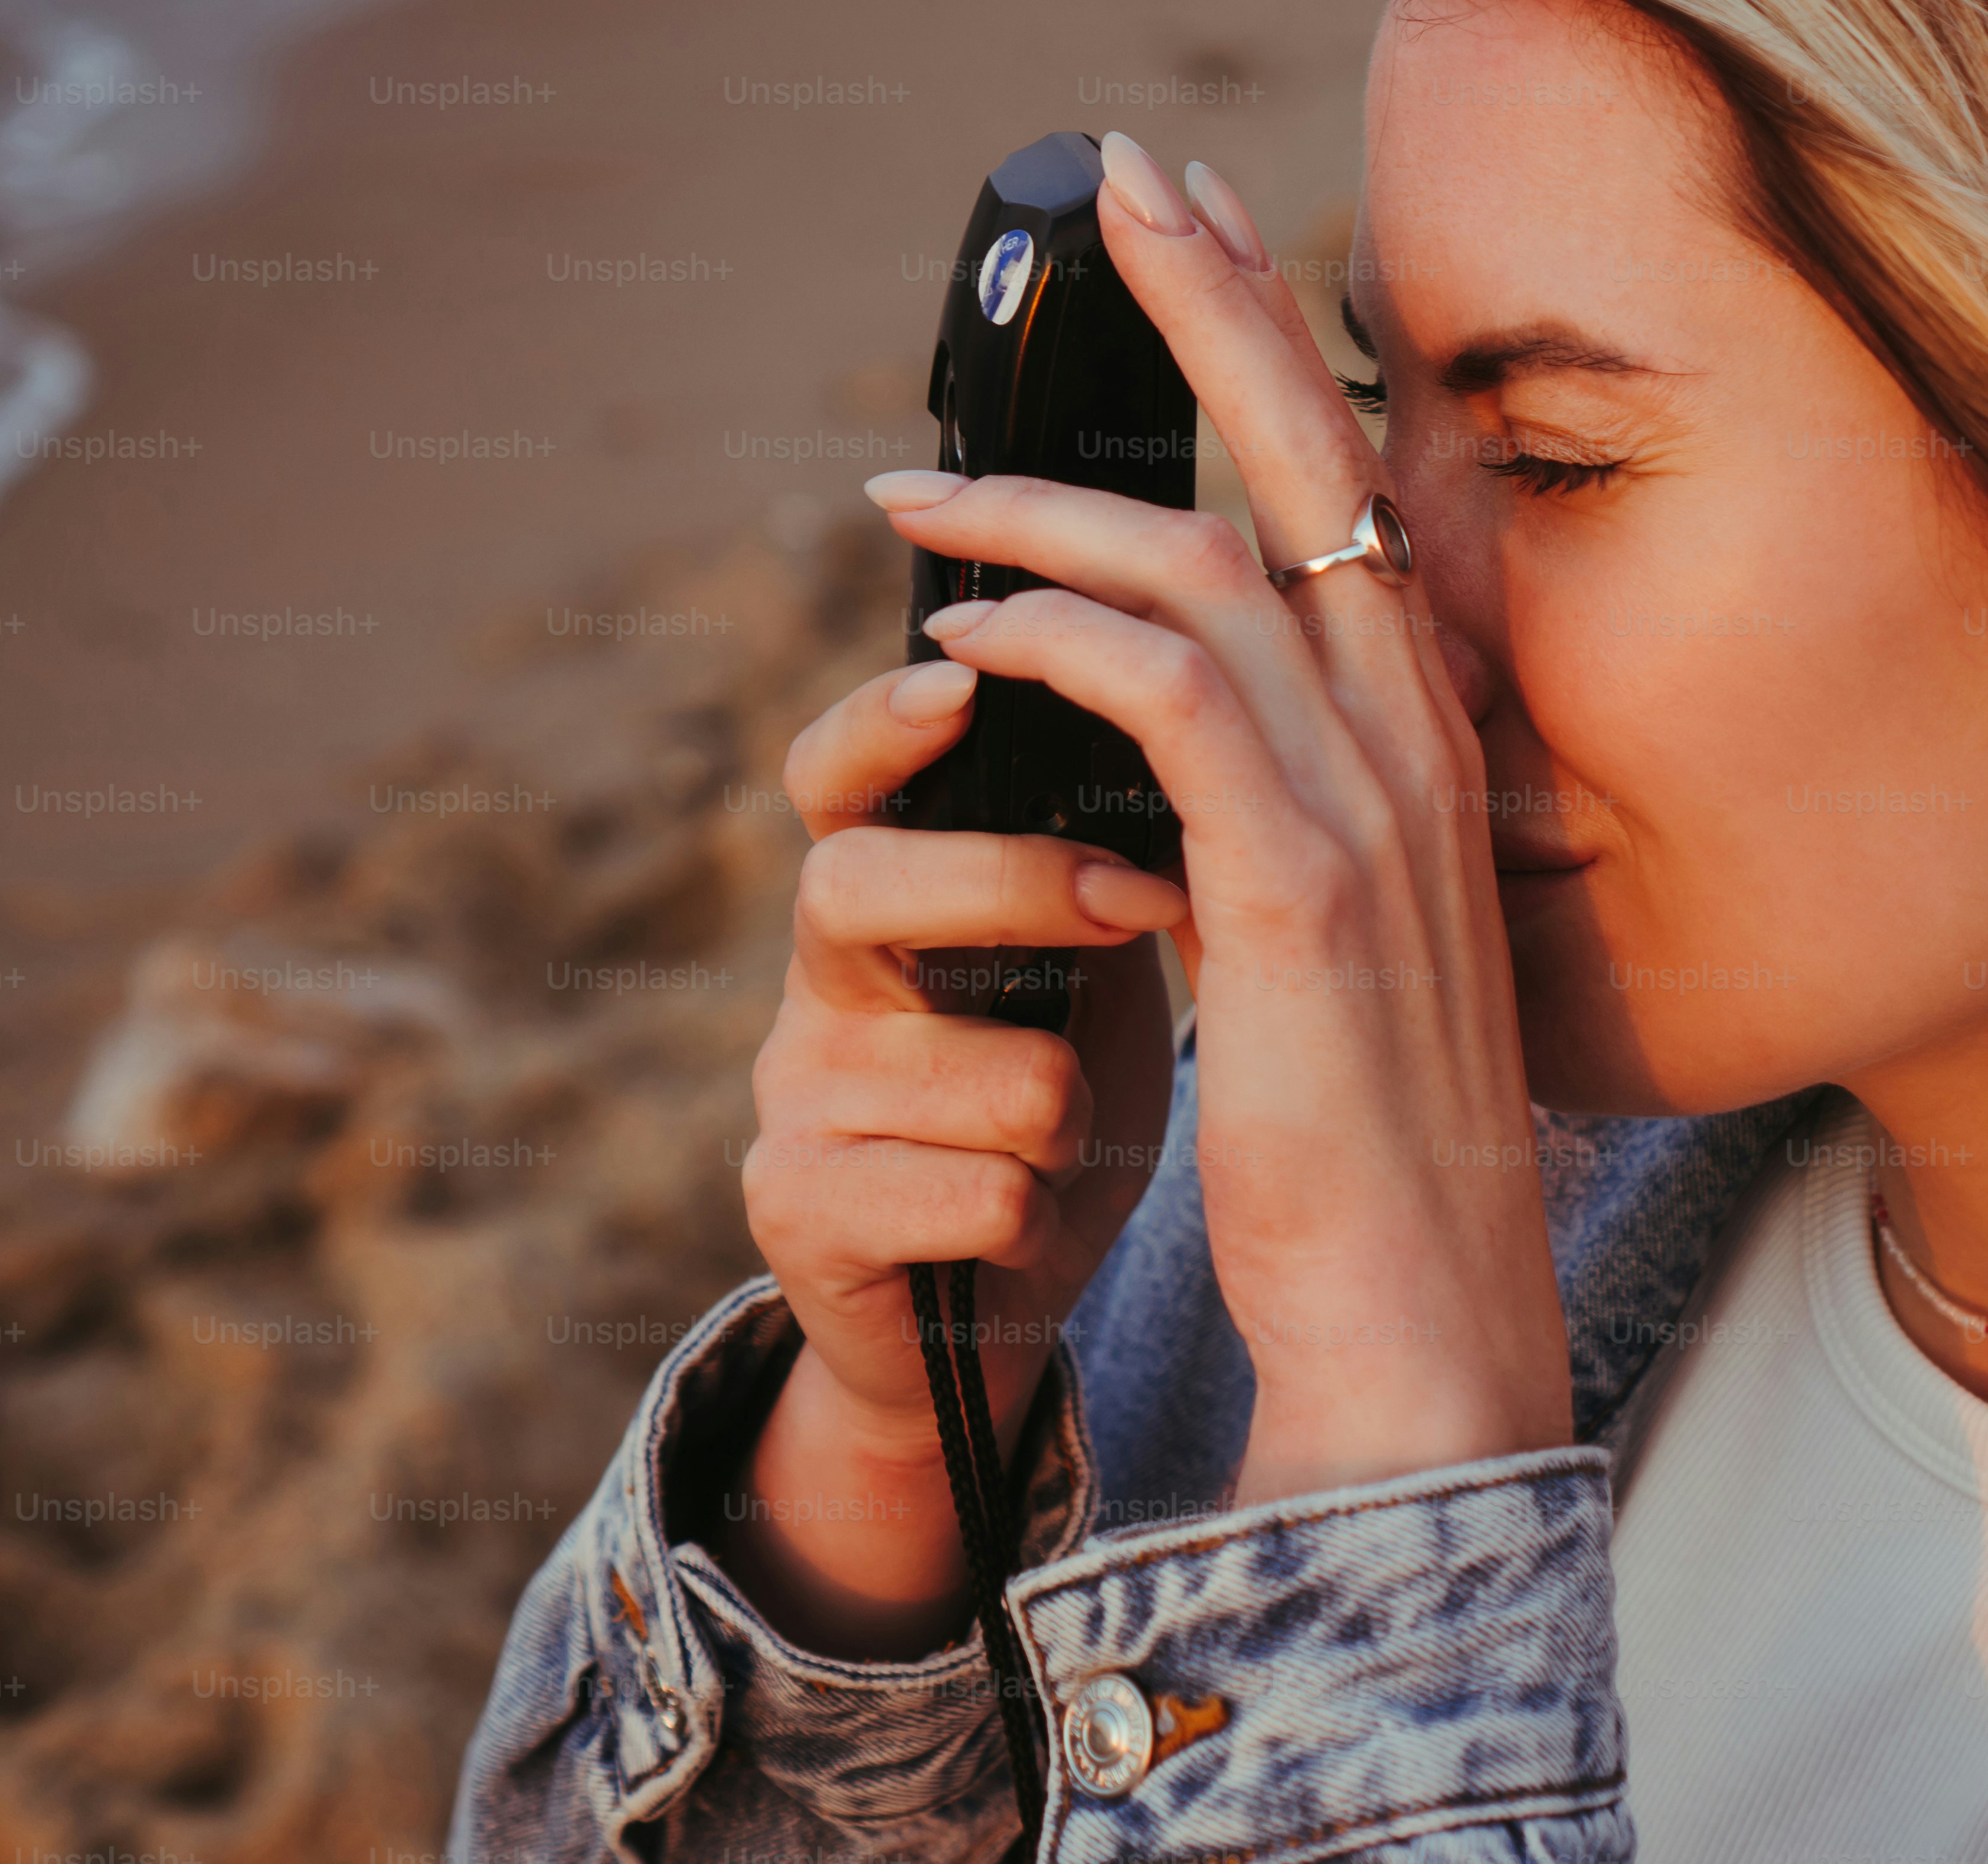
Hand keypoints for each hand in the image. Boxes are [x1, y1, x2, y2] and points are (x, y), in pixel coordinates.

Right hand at [723, 653, 1187, 1656]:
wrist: (992, 1305)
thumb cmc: (1058, 1093)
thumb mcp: (1079, 954)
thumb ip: (1095, 838)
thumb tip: (1195, 687)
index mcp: (882, 895)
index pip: (836, 774)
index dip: (881, 720)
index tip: (963, 682)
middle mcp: (814, 984)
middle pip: (854, 885)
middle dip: (1009, 886)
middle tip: (1134, 903)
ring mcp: (792, 1102)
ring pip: (963, 1065)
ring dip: (1061, 1103)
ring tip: (1072, 1134)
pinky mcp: (796, 1216)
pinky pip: (963, 1190)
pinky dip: (1034, 1207)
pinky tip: (1029, 1220)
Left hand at [868, 133, 1569, 1505]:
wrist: (1421, 1315)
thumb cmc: (1361, 1138)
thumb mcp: (1336, 939)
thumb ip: (1282, 819)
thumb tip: (1183, 758)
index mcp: (1431, 743)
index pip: (1363, 496)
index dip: (1292, 345)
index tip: (1214, 235)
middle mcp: (1420, 739)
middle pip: (1315, 460)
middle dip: (1217, 301)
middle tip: (1129, 182)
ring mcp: (1371, 802)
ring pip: (1213, 557)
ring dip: (1050, 495)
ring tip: (911, 482)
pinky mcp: (1294, 879)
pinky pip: (1163, 687)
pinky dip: (1055, 627)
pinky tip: (964, 623)